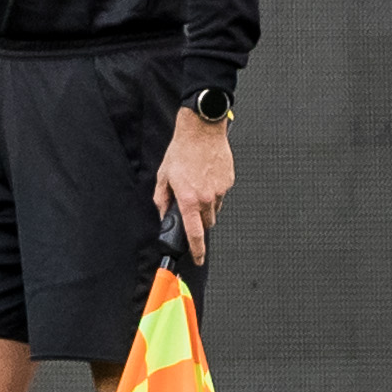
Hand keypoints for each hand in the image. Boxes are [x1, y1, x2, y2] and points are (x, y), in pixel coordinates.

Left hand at [153, 110, 234, 263]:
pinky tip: (205, 177)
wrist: (202, 132)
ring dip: (205, 206)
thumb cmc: (181, 151)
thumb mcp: (163, 177)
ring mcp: (220, 190)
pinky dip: (213, 192)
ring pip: (214, 210)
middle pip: (206, 223)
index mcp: (189, 199)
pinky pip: (221, 196)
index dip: (197, 250)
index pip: (195, 233)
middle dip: (198, 221)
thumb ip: (162, 200)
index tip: (198, 259)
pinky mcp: (229, 182)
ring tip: (196, 185)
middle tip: (189, 206)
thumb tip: (164, 216)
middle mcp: (207, 198)